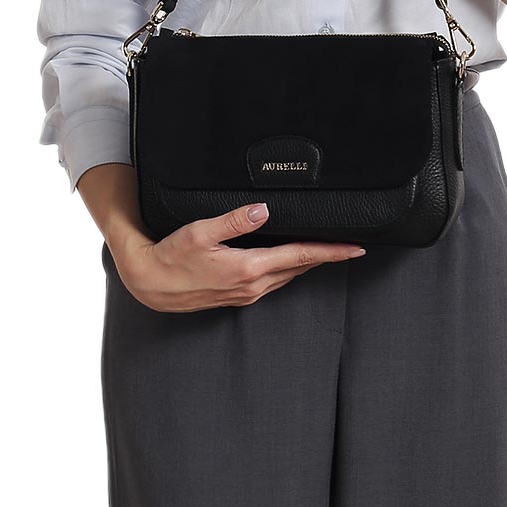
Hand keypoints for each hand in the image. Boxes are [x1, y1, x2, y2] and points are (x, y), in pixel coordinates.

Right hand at [111, 201, 366, 312]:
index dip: (331, 252)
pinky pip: (273, 282)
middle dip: (326, 257)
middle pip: (300, 268)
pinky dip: (289, 270)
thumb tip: (263, 210)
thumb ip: (234, 220)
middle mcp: (252, 285)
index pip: (301, 257)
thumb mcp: (200, 231)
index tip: (356, 249)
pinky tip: (291, 262)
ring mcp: (246, 294)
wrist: (150, 284)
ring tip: (326, 251)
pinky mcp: (238, 296)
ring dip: (308, 264)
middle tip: (349, 246)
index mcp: (248, 268)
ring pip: (288, 276)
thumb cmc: (171, 256)